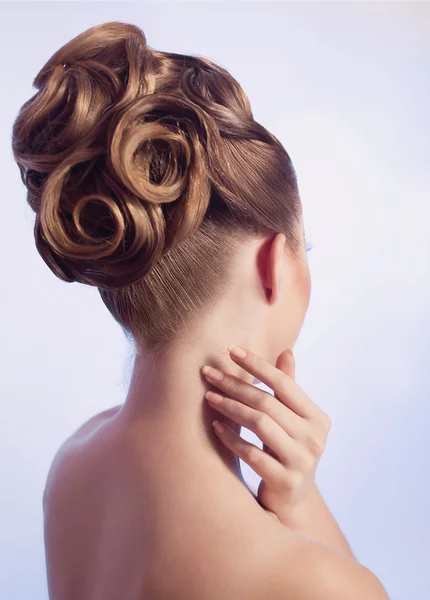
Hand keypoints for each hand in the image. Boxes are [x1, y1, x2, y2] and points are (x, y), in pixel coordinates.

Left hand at [201, 345, 331, 522]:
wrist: (291, 502)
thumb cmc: (287, 451)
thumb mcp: (291, 421)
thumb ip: (288, 389)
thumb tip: (286, 351)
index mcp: (318, 419)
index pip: (284, 383)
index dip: (257, 364)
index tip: (231, 349)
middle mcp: (314, 438)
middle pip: (268, 402)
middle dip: (235, 385)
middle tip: (209, 373)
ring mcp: (301, 461)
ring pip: (260, 424)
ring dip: (230, 407)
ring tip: (209, 397)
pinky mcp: (285, 481)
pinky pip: (251, 454)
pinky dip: (231, 438)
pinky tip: (215, 427)